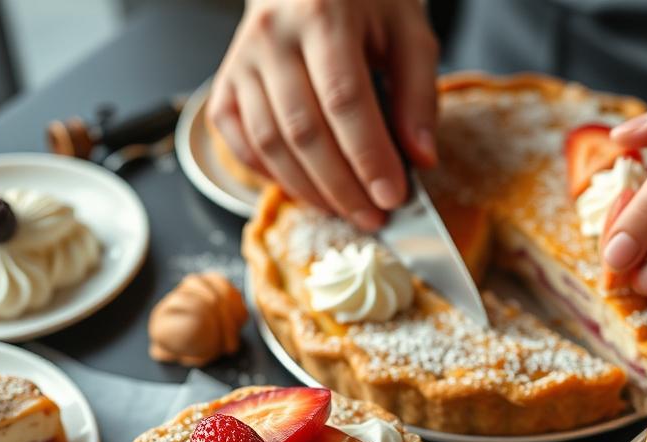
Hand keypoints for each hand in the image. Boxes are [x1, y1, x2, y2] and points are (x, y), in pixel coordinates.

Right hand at [206, 0, 439, 229]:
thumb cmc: (364, 4)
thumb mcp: (408, 32)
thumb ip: (418, 95)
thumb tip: (420, 159)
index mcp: (323, 15)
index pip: (344, 100)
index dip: (368, 156)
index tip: (393, 196)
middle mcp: (272, 37)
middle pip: (303, 130)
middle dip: (342, 186)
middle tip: (373, 216)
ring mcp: (241, 62)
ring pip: (269, 143)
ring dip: (310, 190)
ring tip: (347, 210)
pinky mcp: (225, 85)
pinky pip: (240, 143)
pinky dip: (272, 176)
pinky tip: (307, 190)